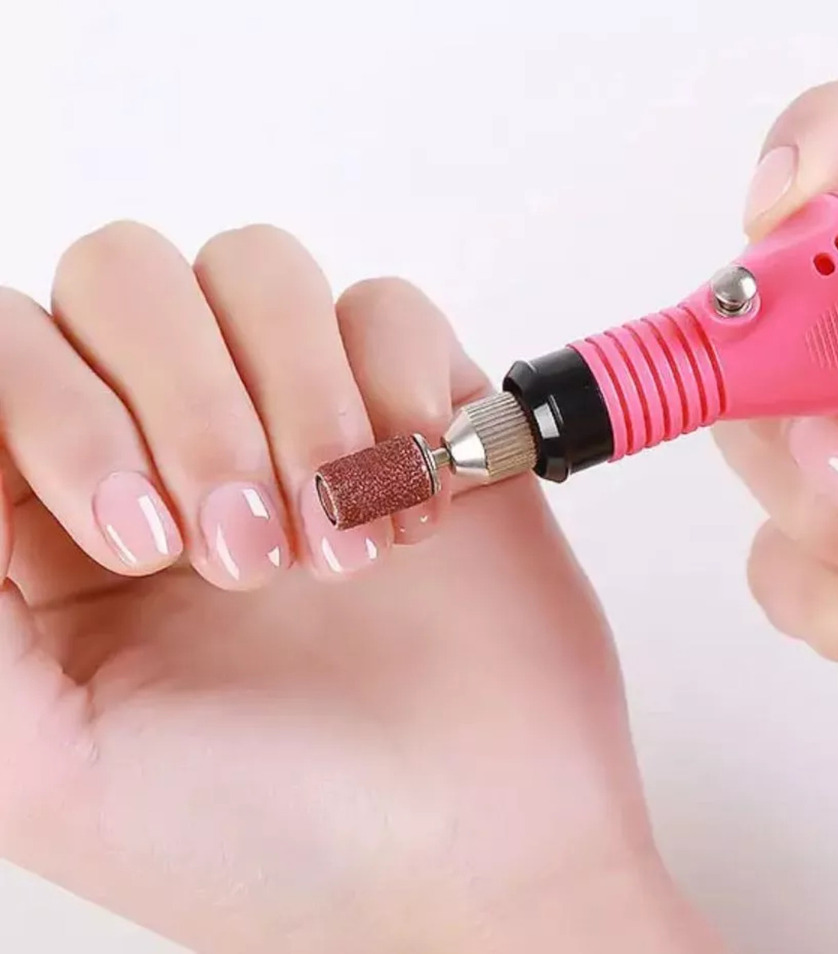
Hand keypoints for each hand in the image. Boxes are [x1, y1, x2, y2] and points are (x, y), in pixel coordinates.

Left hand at [0, 223, 718, 953]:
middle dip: (190, 404)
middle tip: (249, 557)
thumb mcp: (41, 760)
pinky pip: (392, 310)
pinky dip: (402, 387)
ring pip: (260, 270)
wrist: (473, 853)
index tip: (135, 538)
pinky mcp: (420, 415)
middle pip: (128, 279)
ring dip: (302, 399)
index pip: (8, 353)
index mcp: (59, 522)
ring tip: (344, 550)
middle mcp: (176, 449)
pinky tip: (421, 505)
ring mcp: (303, 421)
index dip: (56, 407)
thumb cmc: (270, 838)